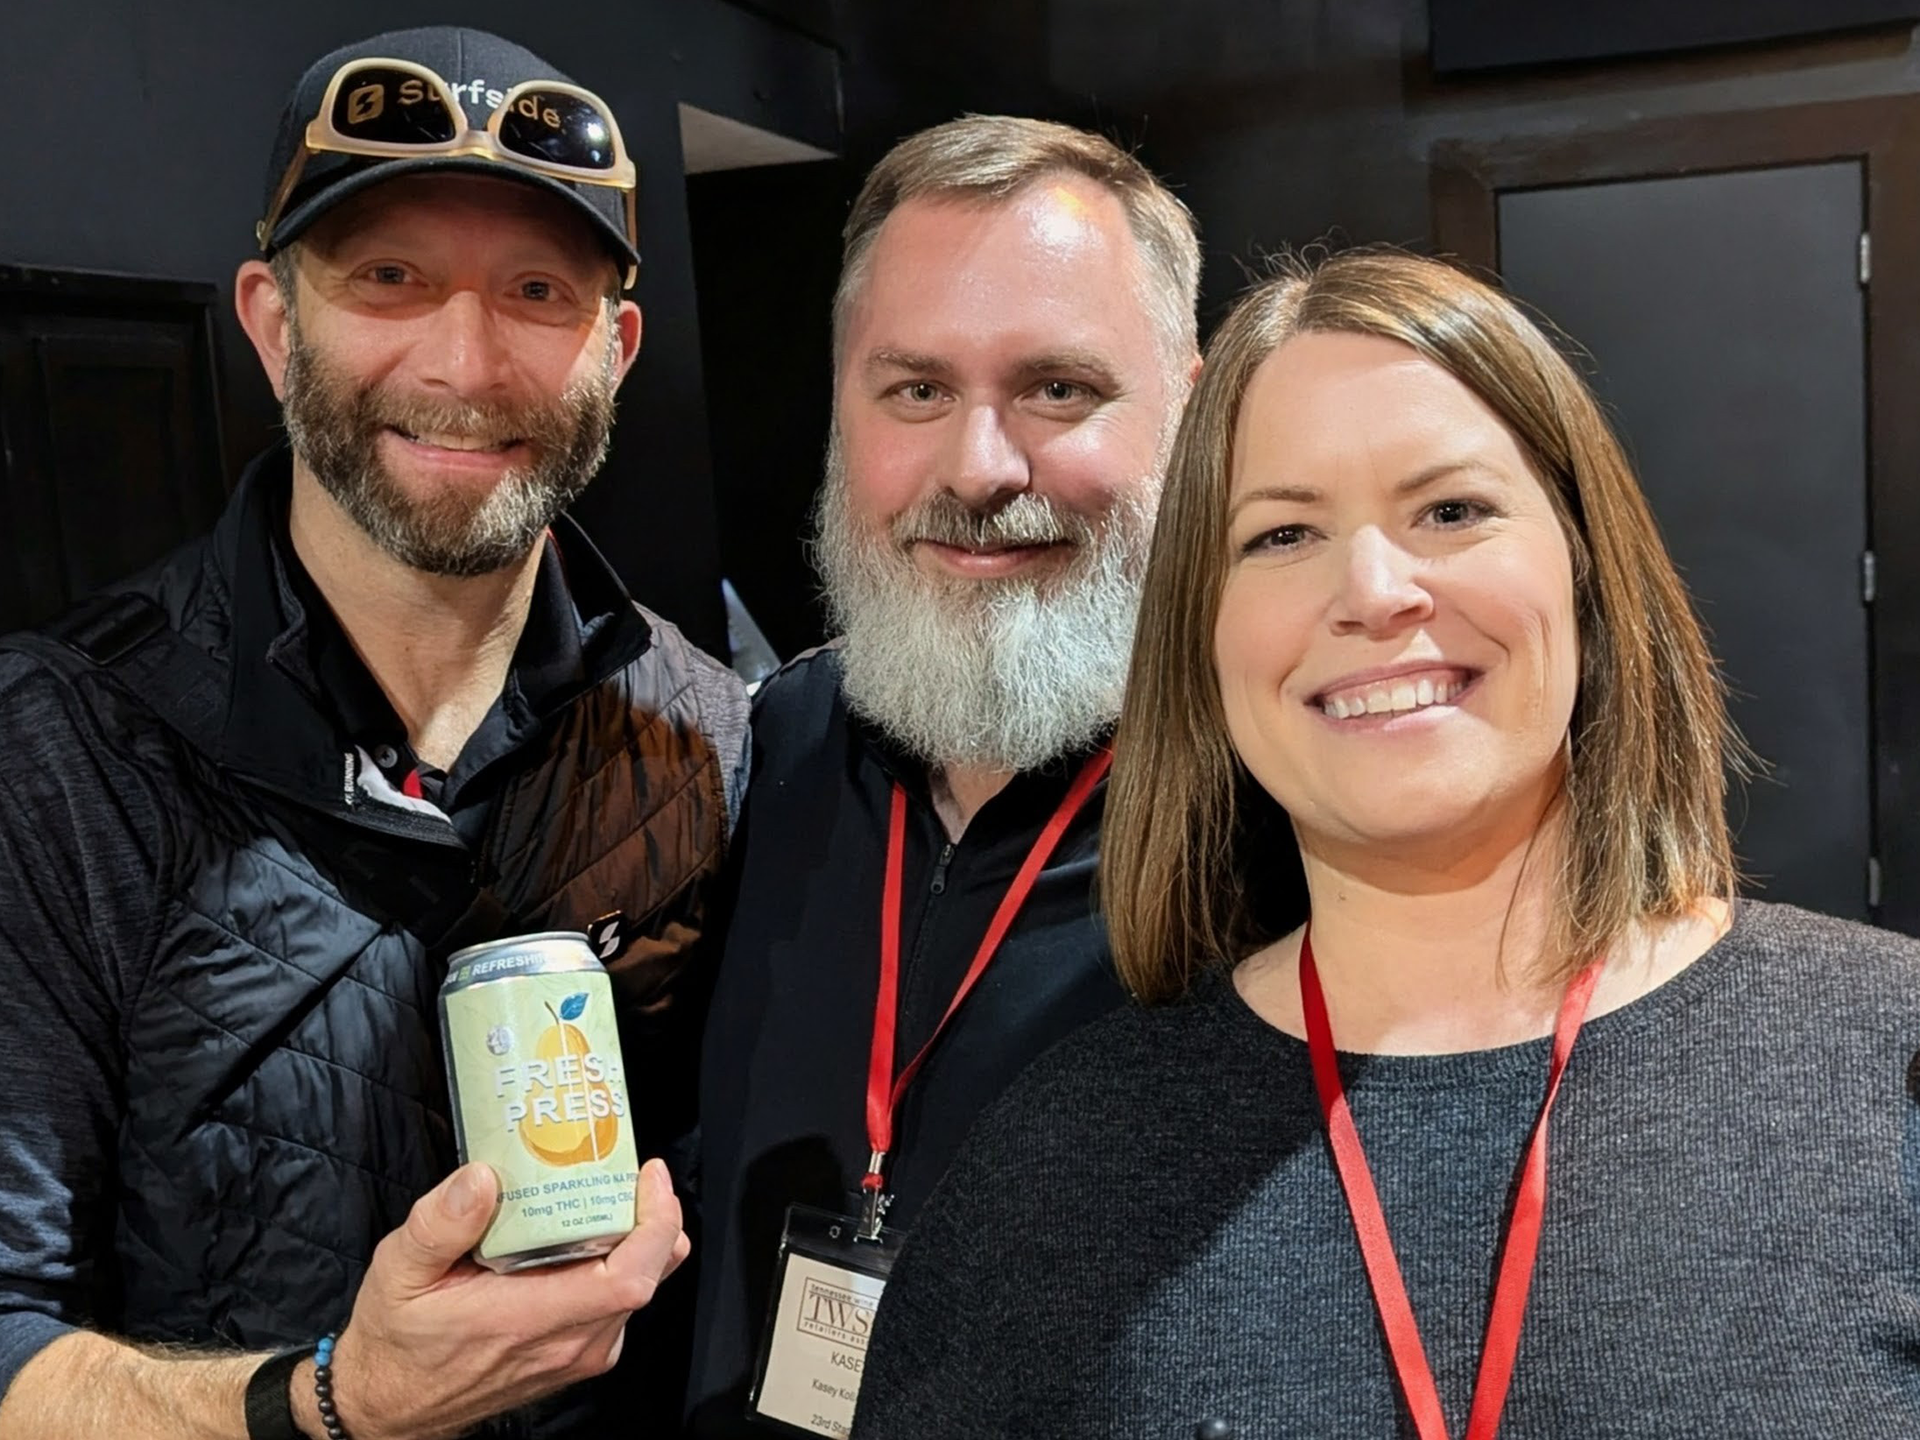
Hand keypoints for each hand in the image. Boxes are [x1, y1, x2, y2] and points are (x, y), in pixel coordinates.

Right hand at [312, 1157, 689, 1439]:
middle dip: (653, 1217)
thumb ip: (439, 1224)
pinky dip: (621, 1262)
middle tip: (632, 1171)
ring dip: (638, 1238)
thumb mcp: (399, 1270)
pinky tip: (592, 1234)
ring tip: (613, 1194)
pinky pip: (619, 1303)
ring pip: (639, 1287)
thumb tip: (482, 1178)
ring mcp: (577, 1353)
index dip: (654, 1223)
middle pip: (646, 1275)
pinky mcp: (577, 1354)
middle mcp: (567, 1343)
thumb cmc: (399, 1339)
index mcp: (530, 1320)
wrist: (391, 1403)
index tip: (648, 1177)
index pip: (628, 1278)